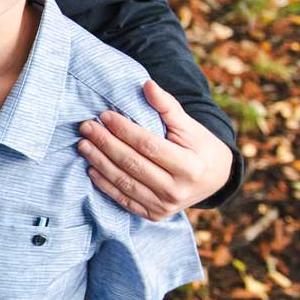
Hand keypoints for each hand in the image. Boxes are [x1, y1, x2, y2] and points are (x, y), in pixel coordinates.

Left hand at [77, 79, 235, 218]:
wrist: (216, 180)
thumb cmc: (200, 147)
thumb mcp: (190, 126)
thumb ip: (167, 106)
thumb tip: (146, 84)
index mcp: (190, 167)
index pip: (148, 145)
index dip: (124, 130)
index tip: (104, 115)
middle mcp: (177, 191)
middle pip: (133, 164)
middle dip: (106, 144)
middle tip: (86, 128)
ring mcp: (165, 206)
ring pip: (124, 183)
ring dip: (99, 163)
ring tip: (83, 145)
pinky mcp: (154, 215)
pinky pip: (124, 199)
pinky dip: (105, 184)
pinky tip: (91, 169)